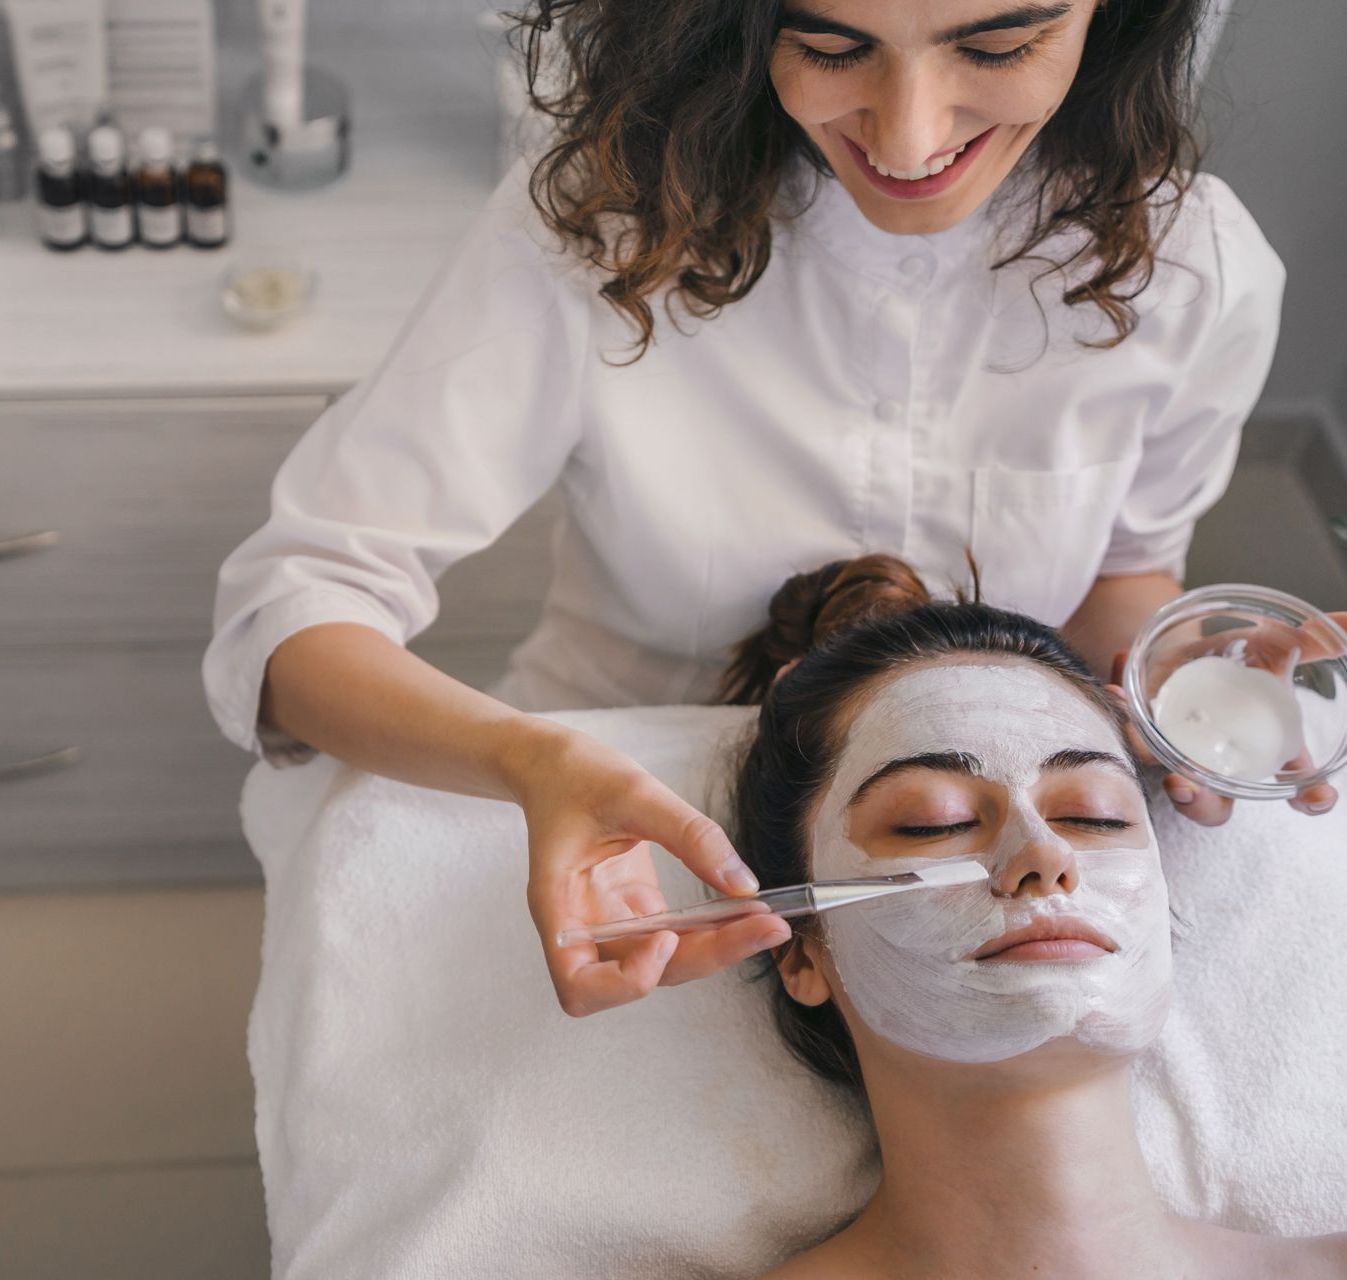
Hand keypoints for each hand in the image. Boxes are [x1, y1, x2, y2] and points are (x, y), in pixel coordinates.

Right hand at [506, 722, 792, 1015]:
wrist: (558, 765)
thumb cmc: (577, 775)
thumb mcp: (635, 792)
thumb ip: (690, 836)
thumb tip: (745, 885)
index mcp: (558, 906)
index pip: (579, 985)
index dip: (625, 980)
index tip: (666, 937)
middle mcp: (583, 927)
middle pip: (639, 979)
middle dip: (704, 958)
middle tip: (766, 928)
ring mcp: (610, 923)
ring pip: (665, 964)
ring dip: (716, 950)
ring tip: (768, 921)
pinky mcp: (635, 911)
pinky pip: (677, 937)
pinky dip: (713, 931)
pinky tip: (748, 910)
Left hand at [1109, 612, 1346, 825]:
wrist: (1188, 638)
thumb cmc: (1239, 657)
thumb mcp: (1276, 646)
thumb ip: (1312, 642)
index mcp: (1260, 748)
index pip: (1292, 788)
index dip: (1309, 798)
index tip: (1316, 796)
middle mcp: (1215, 759)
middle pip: (1212, 806)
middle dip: (1200, 804)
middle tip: (1186, 786)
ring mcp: (1172, 748)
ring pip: (1160, 773)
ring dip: (1149, 759)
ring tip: (1144, 745)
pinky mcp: (1138, 727)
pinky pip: (1123, 724)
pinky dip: (1117, 704)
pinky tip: (1113, 688)